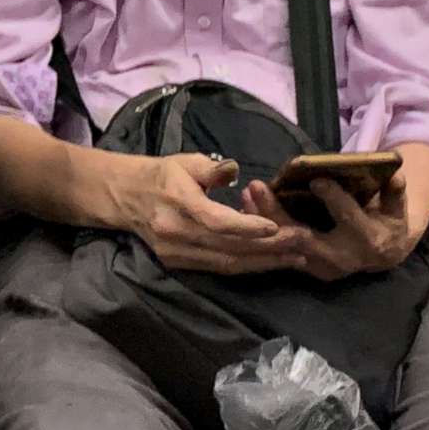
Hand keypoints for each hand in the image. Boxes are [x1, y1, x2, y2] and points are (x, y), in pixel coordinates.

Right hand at [106, 153, 306, 276]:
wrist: (125, 197)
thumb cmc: (162, 175)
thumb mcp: (184, 161)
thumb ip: (212, 168)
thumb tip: (234, 169)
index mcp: (176, 201)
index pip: (216, 220)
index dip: (247, 226)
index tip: (277, 226)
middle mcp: (175, 231)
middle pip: (228, 246)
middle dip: (269, 247)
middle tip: (302, 242)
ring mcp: (176, 252)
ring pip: (226, 262)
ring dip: (264, 261)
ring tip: (296, 257)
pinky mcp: (178, 264)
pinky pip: (218, 268)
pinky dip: (247, 266)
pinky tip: (270, 261)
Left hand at [238, 162, 428, 281]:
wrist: (383, 253)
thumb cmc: (387, 221)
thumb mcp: (396, 207)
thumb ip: (394, 193)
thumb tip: (395, 176)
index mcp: (366, 241)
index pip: (348, 219)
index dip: (334, 199)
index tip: (315, 179)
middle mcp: (340, 259)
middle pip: (303, 237)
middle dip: (277, 214)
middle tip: (258, 186)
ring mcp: (319, 266)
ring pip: (284, 246)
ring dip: (262, 220)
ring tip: (245, 193)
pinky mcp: (304, 267)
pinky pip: (279, 250)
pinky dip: (261, 231)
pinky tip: (244, 208)